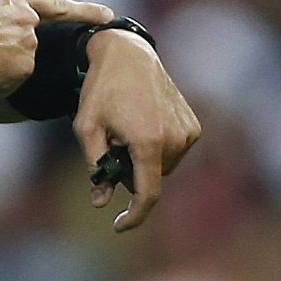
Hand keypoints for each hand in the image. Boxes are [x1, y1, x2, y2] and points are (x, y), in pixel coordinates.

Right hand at [0, 0, 110, 94]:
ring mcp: (28, 46)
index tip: (108, 16)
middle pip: (29, 45)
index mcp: (17, 0)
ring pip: (19, 65)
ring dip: (1, 67)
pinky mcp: (22, 69)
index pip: (60, 7)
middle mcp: (29, 22)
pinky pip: (10, 83)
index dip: (85, 12)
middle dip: (9, 50)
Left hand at [73, 28, 199, 231]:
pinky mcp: (192, 125)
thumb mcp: (87, 128)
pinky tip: (143, 123)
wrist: (128, 54)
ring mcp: (187, 132)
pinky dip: (157, 148)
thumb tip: (101, 201)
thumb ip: (95, 168)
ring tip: (127, 130)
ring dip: (144, 160)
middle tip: (112, 145)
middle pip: (150, 179)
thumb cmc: (102, 89)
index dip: (134, 216)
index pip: (147, 195)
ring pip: (162, 167)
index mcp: (148, 142)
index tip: (119, 226)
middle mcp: (175, 139)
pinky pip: (173, 152)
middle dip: (130, 174)